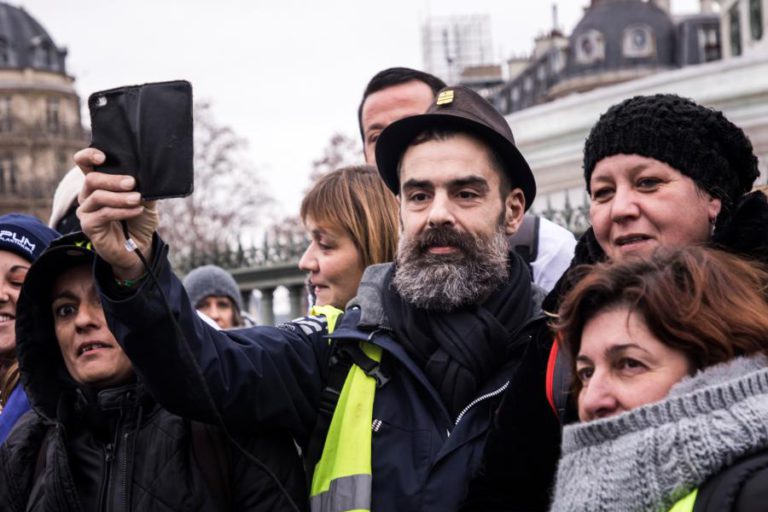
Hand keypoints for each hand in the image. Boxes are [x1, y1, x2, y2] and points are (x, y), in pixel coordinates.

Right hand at [75, 148, 157, 278]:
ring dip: (120, 197)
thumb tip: (149, 174)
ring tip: (137, 199)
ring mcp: (86, 211)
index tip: (102, 157)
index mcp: (99, 184)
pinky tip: (136, 210)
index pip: (84, 163)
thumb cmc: (139, 220)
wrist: (139, 247)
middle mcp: (88, 195)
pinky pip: (103, 214)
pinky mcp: (88, 226)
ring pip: (97, 196)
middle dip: (112, 179)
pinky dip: (122, 211)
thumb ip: (144, 187)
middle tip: (132, 183)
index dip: (88, 156)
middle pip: (91, 179)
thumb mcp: (145, 200)